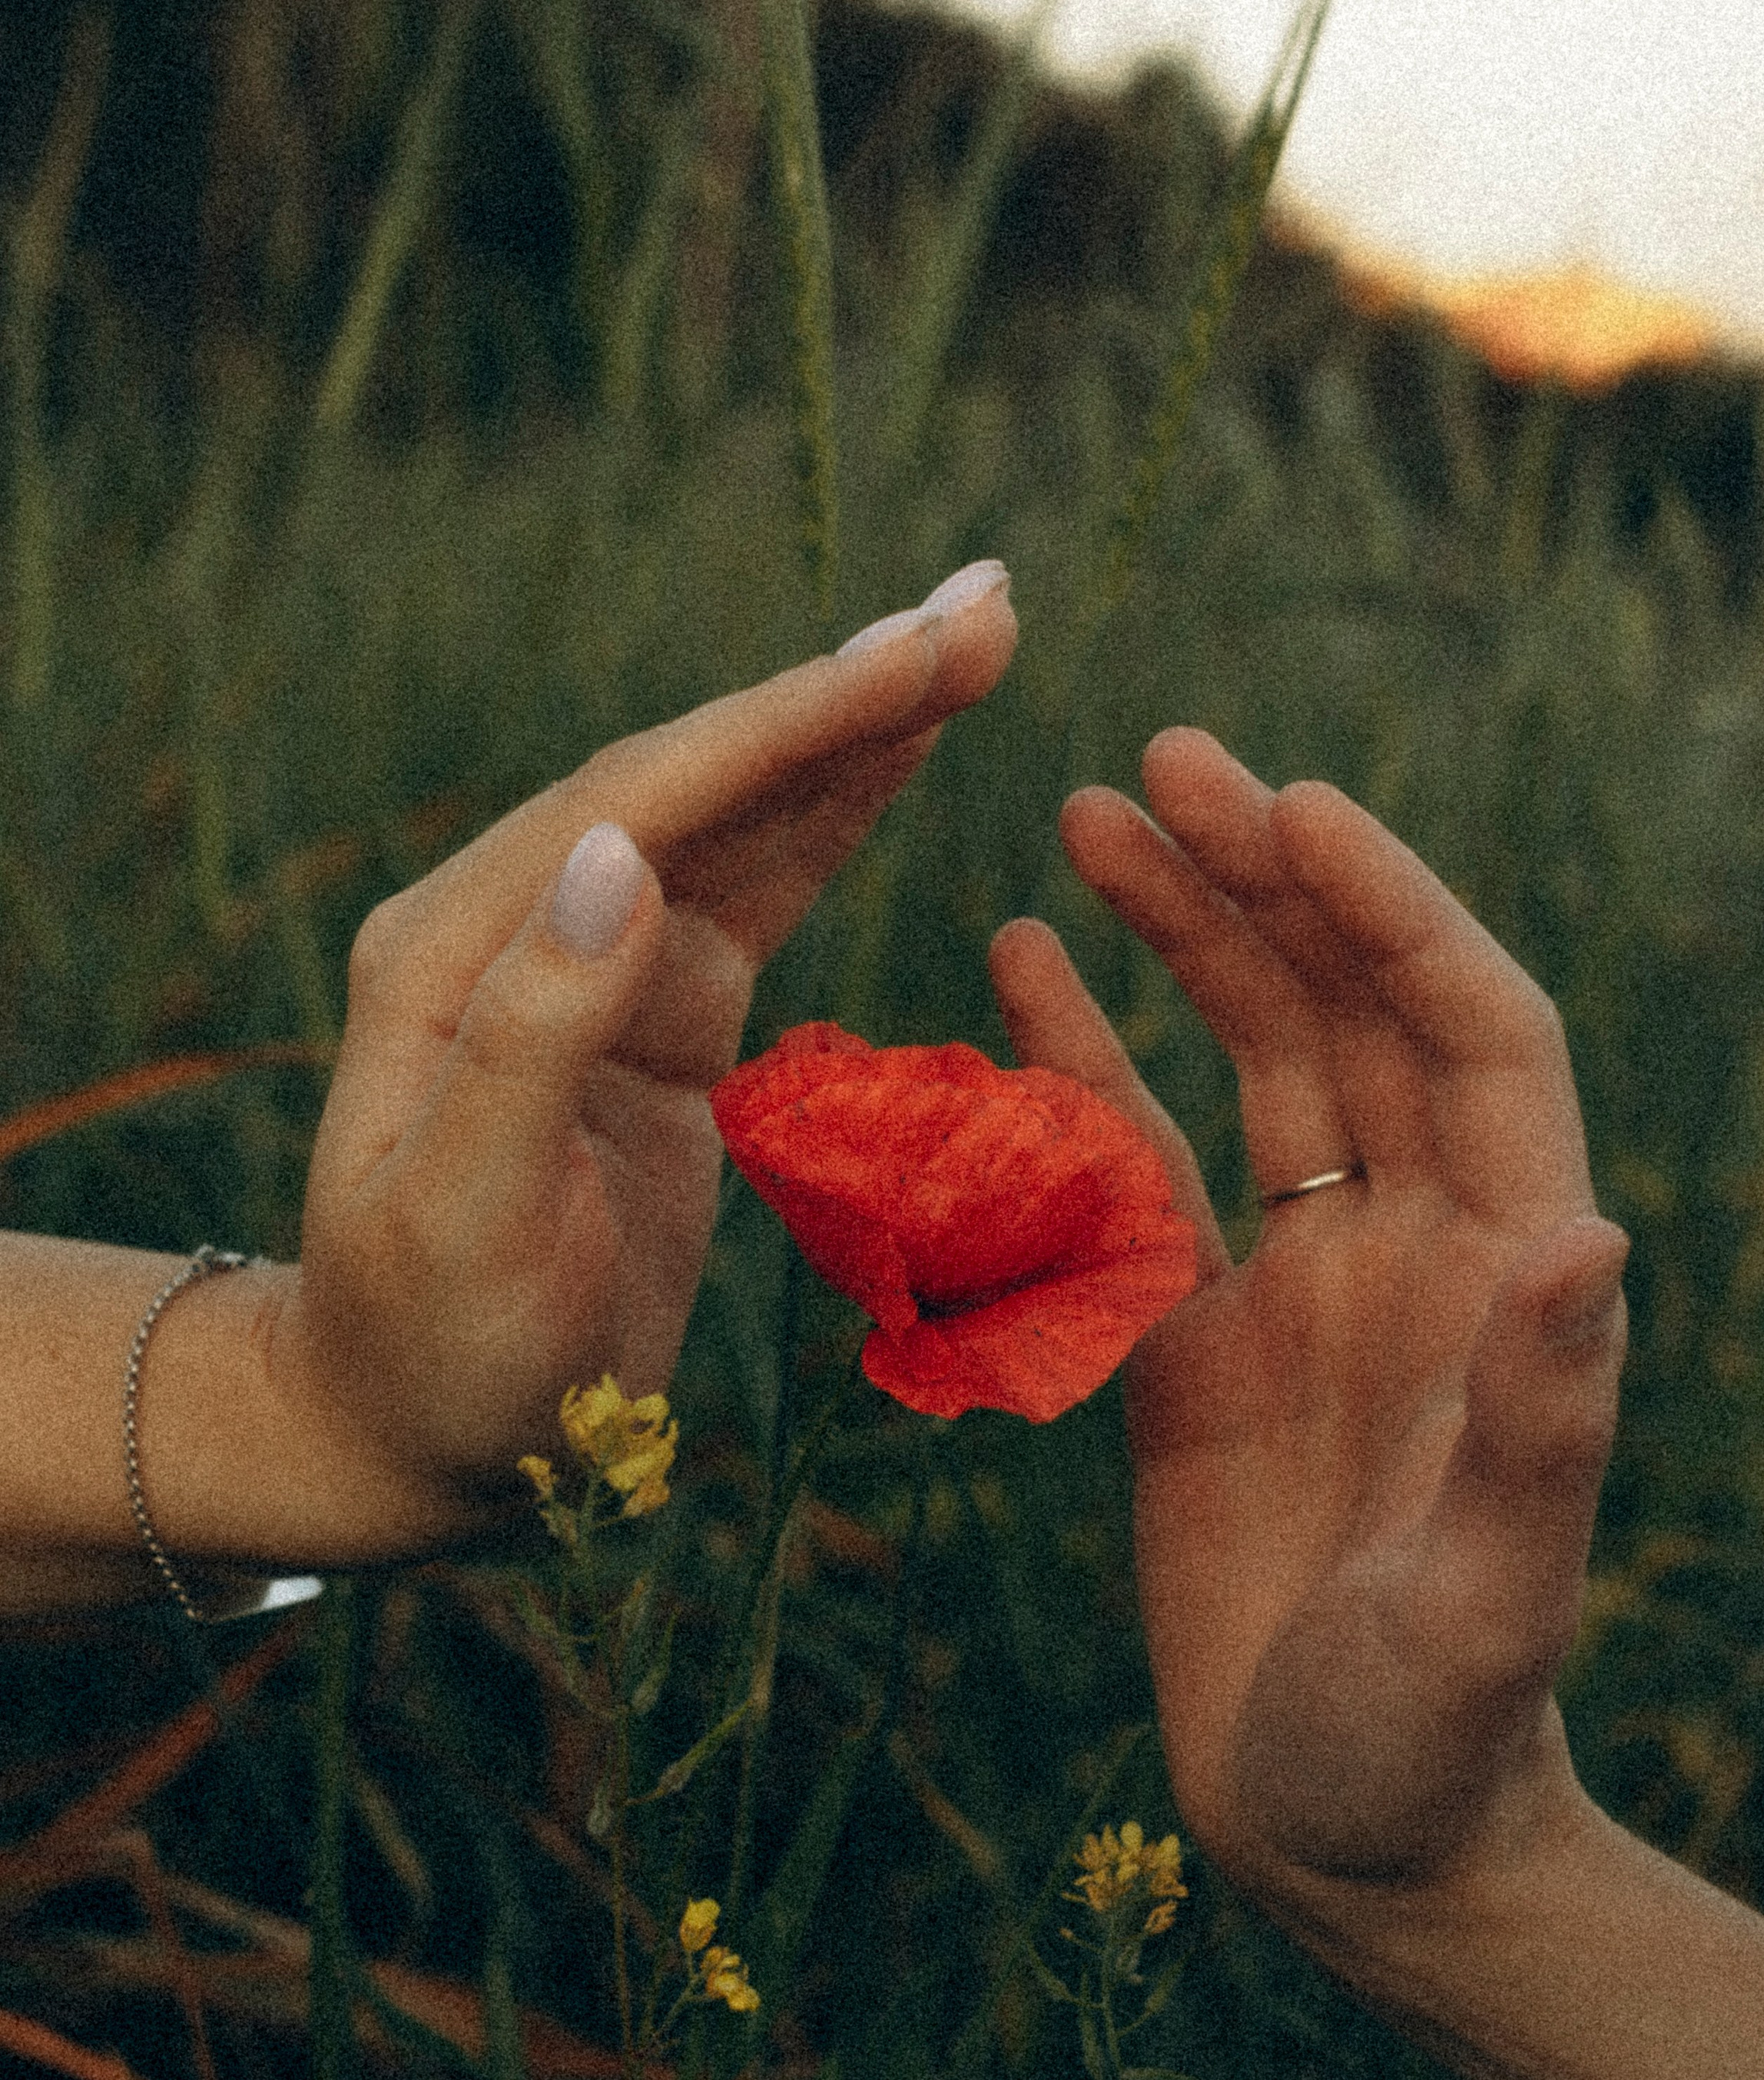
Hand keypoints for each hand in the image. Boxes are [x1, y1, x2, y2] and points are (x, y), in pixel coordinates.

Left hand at [280, 567, 1015, 1541]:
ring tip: (979, 644)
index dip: (784, 726)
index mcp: (456, 951)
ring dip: (855, 732)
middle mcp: (521, 924)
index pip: (639, 802)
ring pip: (741, 818)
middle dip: (844, 693)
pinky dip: (839, 818)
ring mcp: (595, 963)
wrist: (418, 1432)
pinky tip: (906, 753)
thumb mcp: (468, 1212)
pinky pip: (762, 893)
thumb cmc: (434, 1346)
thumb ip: (529, 1031)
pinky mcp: (658, 1015)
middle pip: (701, 777)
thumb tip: (615, 851)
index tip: (914, 657)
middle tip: (991, 609)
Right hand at [989, 727, 1624, 1961]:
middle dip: (1265, 885)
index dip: (1391, 914)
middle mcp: (1411, 1253)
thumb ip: (1543, 1427)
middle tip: (1162, 762)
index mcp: (1499, 1277)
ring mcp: (1299, 1289)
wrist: (1351, 1843)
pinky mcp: (1194, 1345)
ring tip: (1089, 820)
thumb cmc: (1436, 1742)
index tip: (1289, 809)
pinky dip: (1082, 1074)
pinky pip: (1136, 1177)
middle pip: (1346, 1017)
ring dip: (1180, 942)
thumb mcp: (1490, 1600)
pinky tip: (1025, 976)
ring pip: (1244, 1069)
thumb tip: (1597, 1238)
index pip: (1468, 1037)